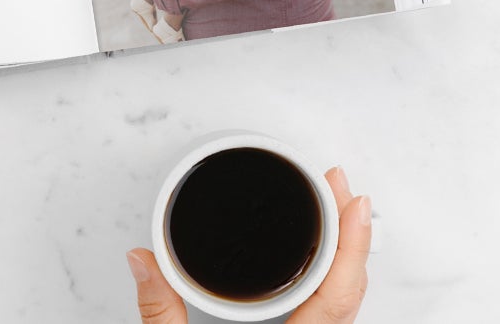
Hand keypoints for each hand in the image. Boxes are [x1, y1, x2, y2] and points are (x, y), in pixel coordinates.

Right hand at [127, 167, 370, 323]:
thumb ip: (160, 313)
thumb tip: (144, 259)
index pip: (337, 295)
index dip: (353, 245)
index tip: (355, 202)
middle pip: (352, 296)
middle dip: (352, 237)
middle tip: (343, 189)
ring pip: (347, 312)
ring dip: (347, 261)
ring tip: (340, 217)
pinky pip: (331, 323)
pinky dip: (334, 287)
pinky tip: (324, 269)